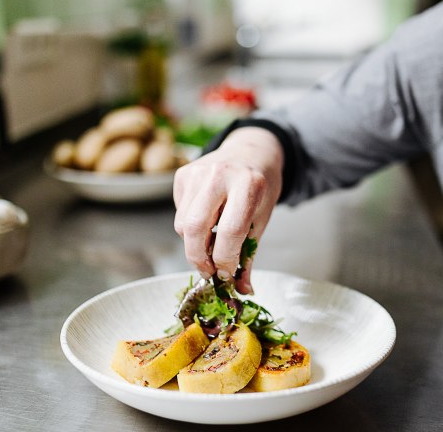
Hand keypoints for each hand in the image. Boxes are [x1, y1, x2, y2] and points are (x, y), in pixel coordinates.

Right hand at [173, 127, 283, 293]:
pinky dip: (189, 227)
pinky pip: (179, 213)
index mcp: (248, 184)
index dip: (225, 259)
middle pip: (194, 228)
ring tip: (212, 242)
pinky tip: (207, 218)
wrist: (251, 152)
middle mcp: (219, 175)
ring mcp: (197, 172)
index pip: (230, 231)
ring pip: (182, 224)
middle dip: (198, 258)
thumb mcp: (262, 218)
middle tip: (208, 270)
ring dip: (194, 244)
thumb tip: (241, 290)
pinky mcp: (182, 175)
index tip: (226, 274)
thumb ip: (249, 255)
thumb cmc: (259, 188)